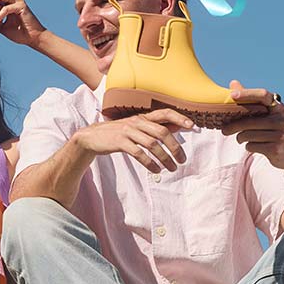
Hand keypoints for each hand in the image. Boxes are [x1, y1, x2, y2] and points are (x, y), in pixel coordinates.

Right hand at [75, 110, 193, 171]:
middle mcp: (137, 122)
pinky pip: (139, 154)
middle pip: (162, 132)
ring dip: (165, 158)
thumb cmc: (117, 134)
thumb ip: (155, 126)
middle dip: (175, 147)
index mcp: (142, 117)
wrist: (91, 138)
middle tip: (182, 160)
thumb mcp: (136, 128)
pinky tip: (156, 170)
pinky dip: (150, 163)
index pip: (164, 113)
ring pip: (152, 144)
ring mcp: (128, 131)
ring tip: (172, 169)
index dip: (179, 118)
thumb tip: (178, 127)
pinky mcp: (120, 142)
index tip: (192, 126)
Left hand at [222, 81, 283, 169]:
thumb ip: (251, 100)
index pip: (263, 95)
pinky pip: (251, 145)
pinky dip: (248, 146)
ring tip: (241, 138)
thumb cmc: (276, 131)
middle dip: (233, 126)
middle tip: (224, 130)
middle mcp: (281, 120)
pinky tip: (253, 145)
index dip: (247, 94)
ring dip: (240, 138)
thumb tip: (233, 82)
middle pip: (249, 121)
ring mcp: (280, 135)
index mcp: (279, 108)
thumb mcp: (269, 115)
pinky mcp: (276, 149)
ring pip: (248, 135)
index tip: (232, 95)